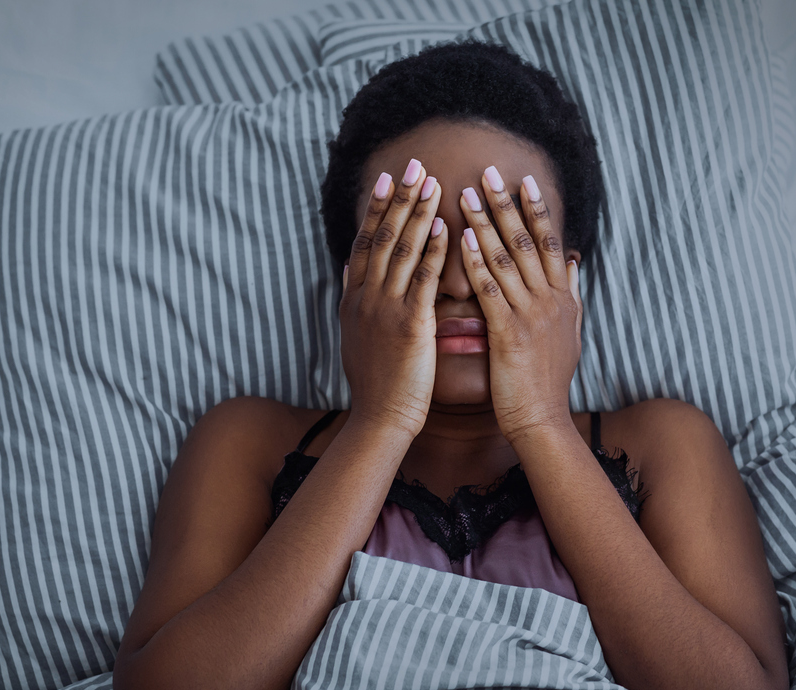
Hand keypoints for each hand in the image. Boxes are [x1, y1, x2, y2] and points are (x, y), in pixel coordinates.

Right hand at [341, 159, 447, 438]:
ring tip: (433, 183)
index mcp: (354, 299)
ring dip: (418, 213)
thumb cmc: (376, 383)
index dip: (377, 208)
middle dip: (400, 198)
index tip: (389, 178)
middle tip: (415, 164)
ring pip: (402, 251)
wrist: (379, 419)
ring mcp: (385, 310)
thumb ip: (354, 299)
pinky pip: (423, 280)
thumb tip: (348, 268)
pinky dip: (434, 252)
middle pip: (382, 237)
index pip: (365, 242)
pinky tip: (447, 228)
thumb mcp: (355, 335)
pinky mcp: (409, 326)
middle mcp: (366, 298)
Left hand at [458, 167, 581, 443]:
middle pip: (529, 241)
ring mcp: (532, 315)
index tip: (524, 181)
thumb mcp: (570, 333)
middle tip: (489, 172)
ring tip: (465, 194)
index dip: (538, 210)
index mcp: (564, 299)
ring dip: (485, 223)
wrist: (542, 419)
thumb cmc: (548, 380)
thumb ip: (572, 295)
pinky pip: (491, 290)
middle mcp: (551, 301)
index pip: (552, 243)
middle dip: (507, 204)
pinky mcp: (509, 333)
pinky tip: (461, 240)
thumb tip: (576, 263)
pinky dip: (476, 262)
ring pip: (508, 258)